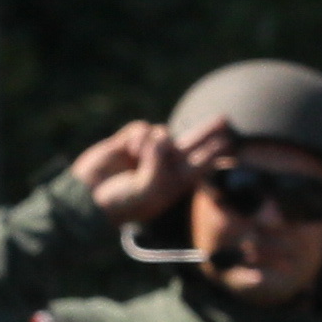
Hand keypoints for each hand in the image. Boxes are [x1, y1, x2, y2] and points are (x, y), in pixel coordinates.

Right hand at [71, 118, 231, 225]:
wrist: (89, 196)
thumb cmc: (122, 202)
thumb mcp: (148, 191)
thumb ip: (159, 165)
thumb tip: (160, 137)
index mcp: (176, 182)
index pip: (202, 164)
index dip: (217, 153)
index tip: (232, 145)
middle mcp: (165, 165)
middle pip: (193, 143)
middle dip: (208, 131)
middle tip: (226, 119)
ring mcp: (148, 152)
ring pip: (164, 132)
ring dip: (155, 141)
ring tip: (139, 156)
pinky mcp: (130, 141)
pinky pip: (144, 128)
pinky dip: (138, 137)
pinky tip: (129, 149)